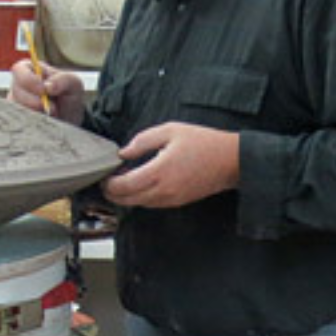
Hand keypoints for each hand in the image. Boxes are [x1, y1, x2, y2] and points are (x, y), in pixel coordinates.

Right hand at [8, 59, 84, 124]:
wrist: (70, 118)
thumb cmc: (69, 95)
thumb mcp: (73, 83)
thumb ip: (63, 80)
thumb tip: (48, 86)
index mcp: (30, 69)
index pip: (19, 70)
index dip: (29, 80)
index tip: (44, 91)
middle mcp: (18, 85)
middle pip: (16, 91)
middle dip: (34, 101)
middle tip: (53, 108)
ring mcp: (16, 102)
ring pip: (17, 108)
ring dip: (36, 113)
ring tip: (52, 115)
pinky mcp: (17, 118)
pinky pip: (19, 121)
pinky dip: (33, 122)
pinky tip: (45, 122)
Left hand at [103, 122, 239, 208]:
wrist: (231, 161)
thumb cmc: (204, 143)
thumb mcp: (171, 130)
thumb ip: (143, 140)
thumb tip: (123, 152)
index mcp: (159, 171)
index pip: (123, 186)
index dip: (109, 184)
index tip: (104, 175)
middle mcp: (163, 190)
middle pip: (127, 200)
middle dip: (113, 194)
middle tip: (106, 182)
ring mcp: (171, 199)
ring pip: (139, 204)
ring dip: (127, 196)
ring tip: (122, 181)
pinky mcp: (178, 202)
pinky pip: (152, 204)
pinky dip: (141, 197)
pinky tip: (141, 184)